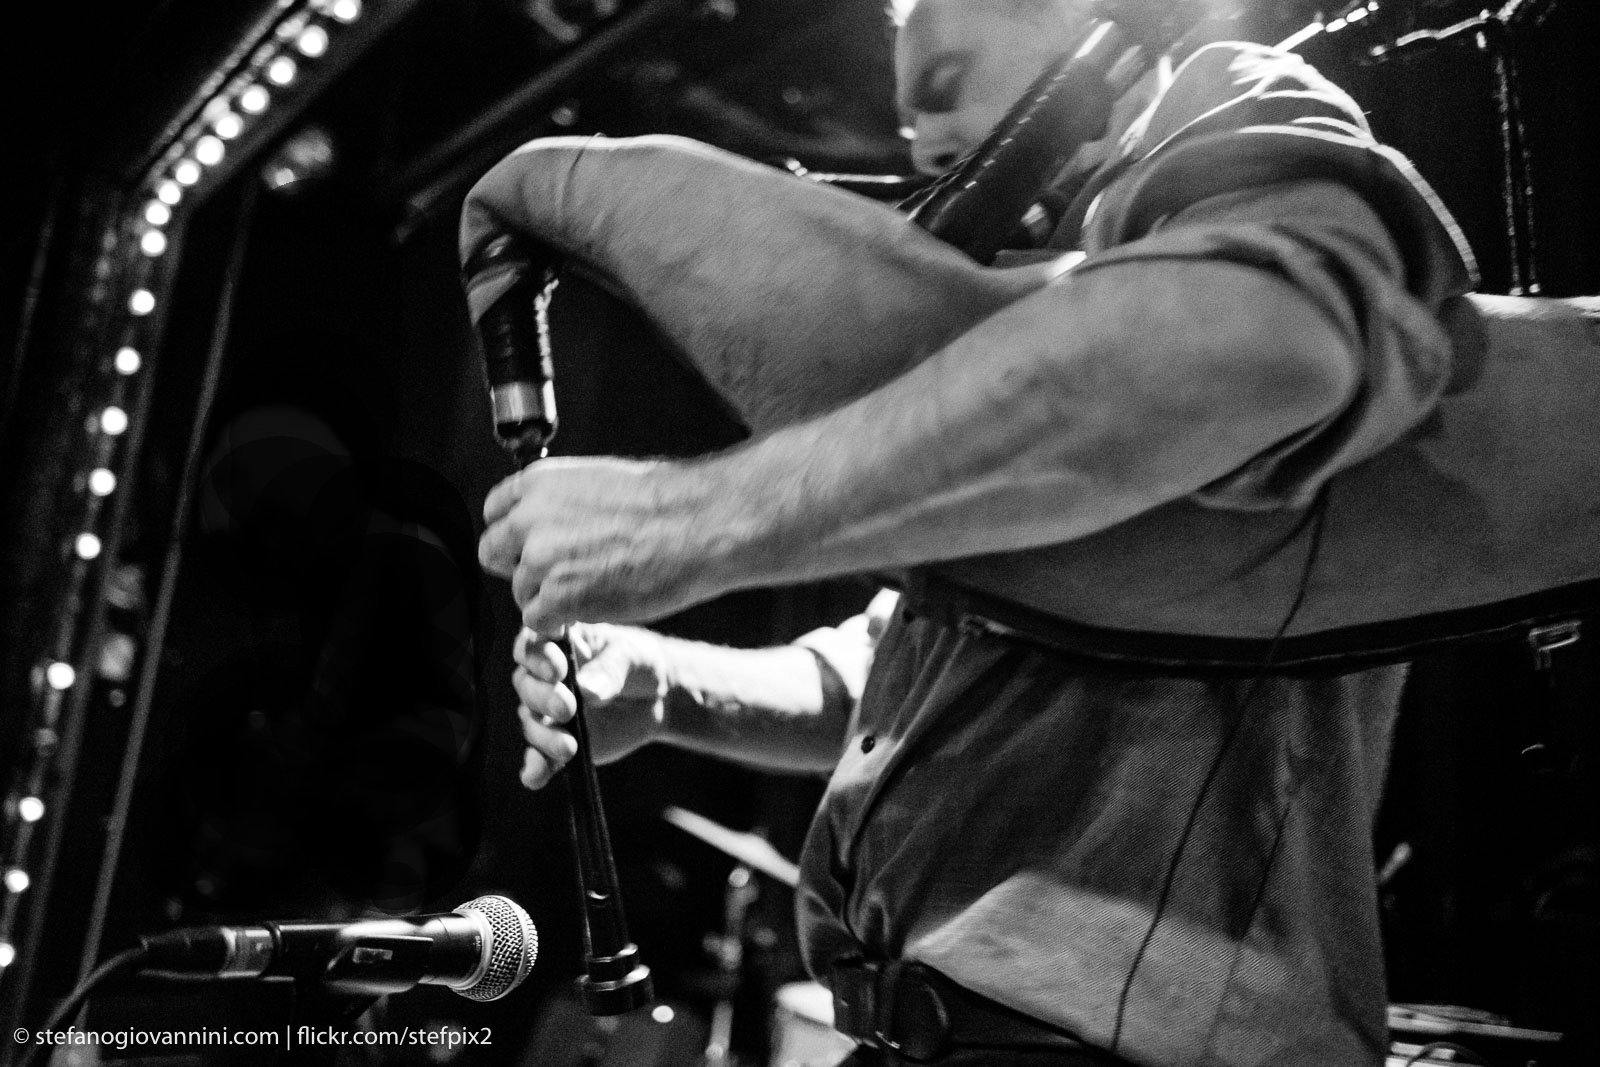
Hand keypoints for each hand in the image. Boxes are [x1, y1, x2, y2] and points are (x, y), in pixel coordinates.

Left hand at [479, 457, 738, 628]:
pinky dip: (563, 621)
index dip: (515, 534)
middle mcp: (529, 517)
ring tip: (597, 588)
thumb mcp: (600, 481)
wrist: (698, 524)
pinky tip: (597, 605)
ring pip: (521, 592)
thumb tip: (554, 523)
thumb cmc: (667, 502)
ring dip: (550, 597)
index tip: (533, 546)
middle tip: (558, 575)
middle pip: (492, 553)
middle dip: (520, 567)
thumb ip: (563, 503)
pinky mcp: (558, 597)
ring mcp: (540, 558)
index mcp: (539, 481)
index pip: (495, 512)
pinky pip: (539, 621)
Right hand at [510, 623, 672, 789]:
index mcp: (558, 643)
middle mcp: (544, 677)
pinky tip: (536, 777)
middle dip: (542, 697)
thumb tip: (586, 690)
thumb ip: (609, 669)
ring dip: (544, 736)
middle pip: (525, 684)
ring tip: (569, 747)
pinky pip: (540, 757)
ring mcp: (548, 711)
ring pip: (531, 722)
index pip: (532, 644)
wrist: (657, 698)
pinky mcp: (558, 742)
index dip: (537, 656)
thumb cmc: (640, 663)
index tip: (558, 669)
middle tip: (568, 707)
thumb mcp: (631, 656)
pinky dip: (536, 768)